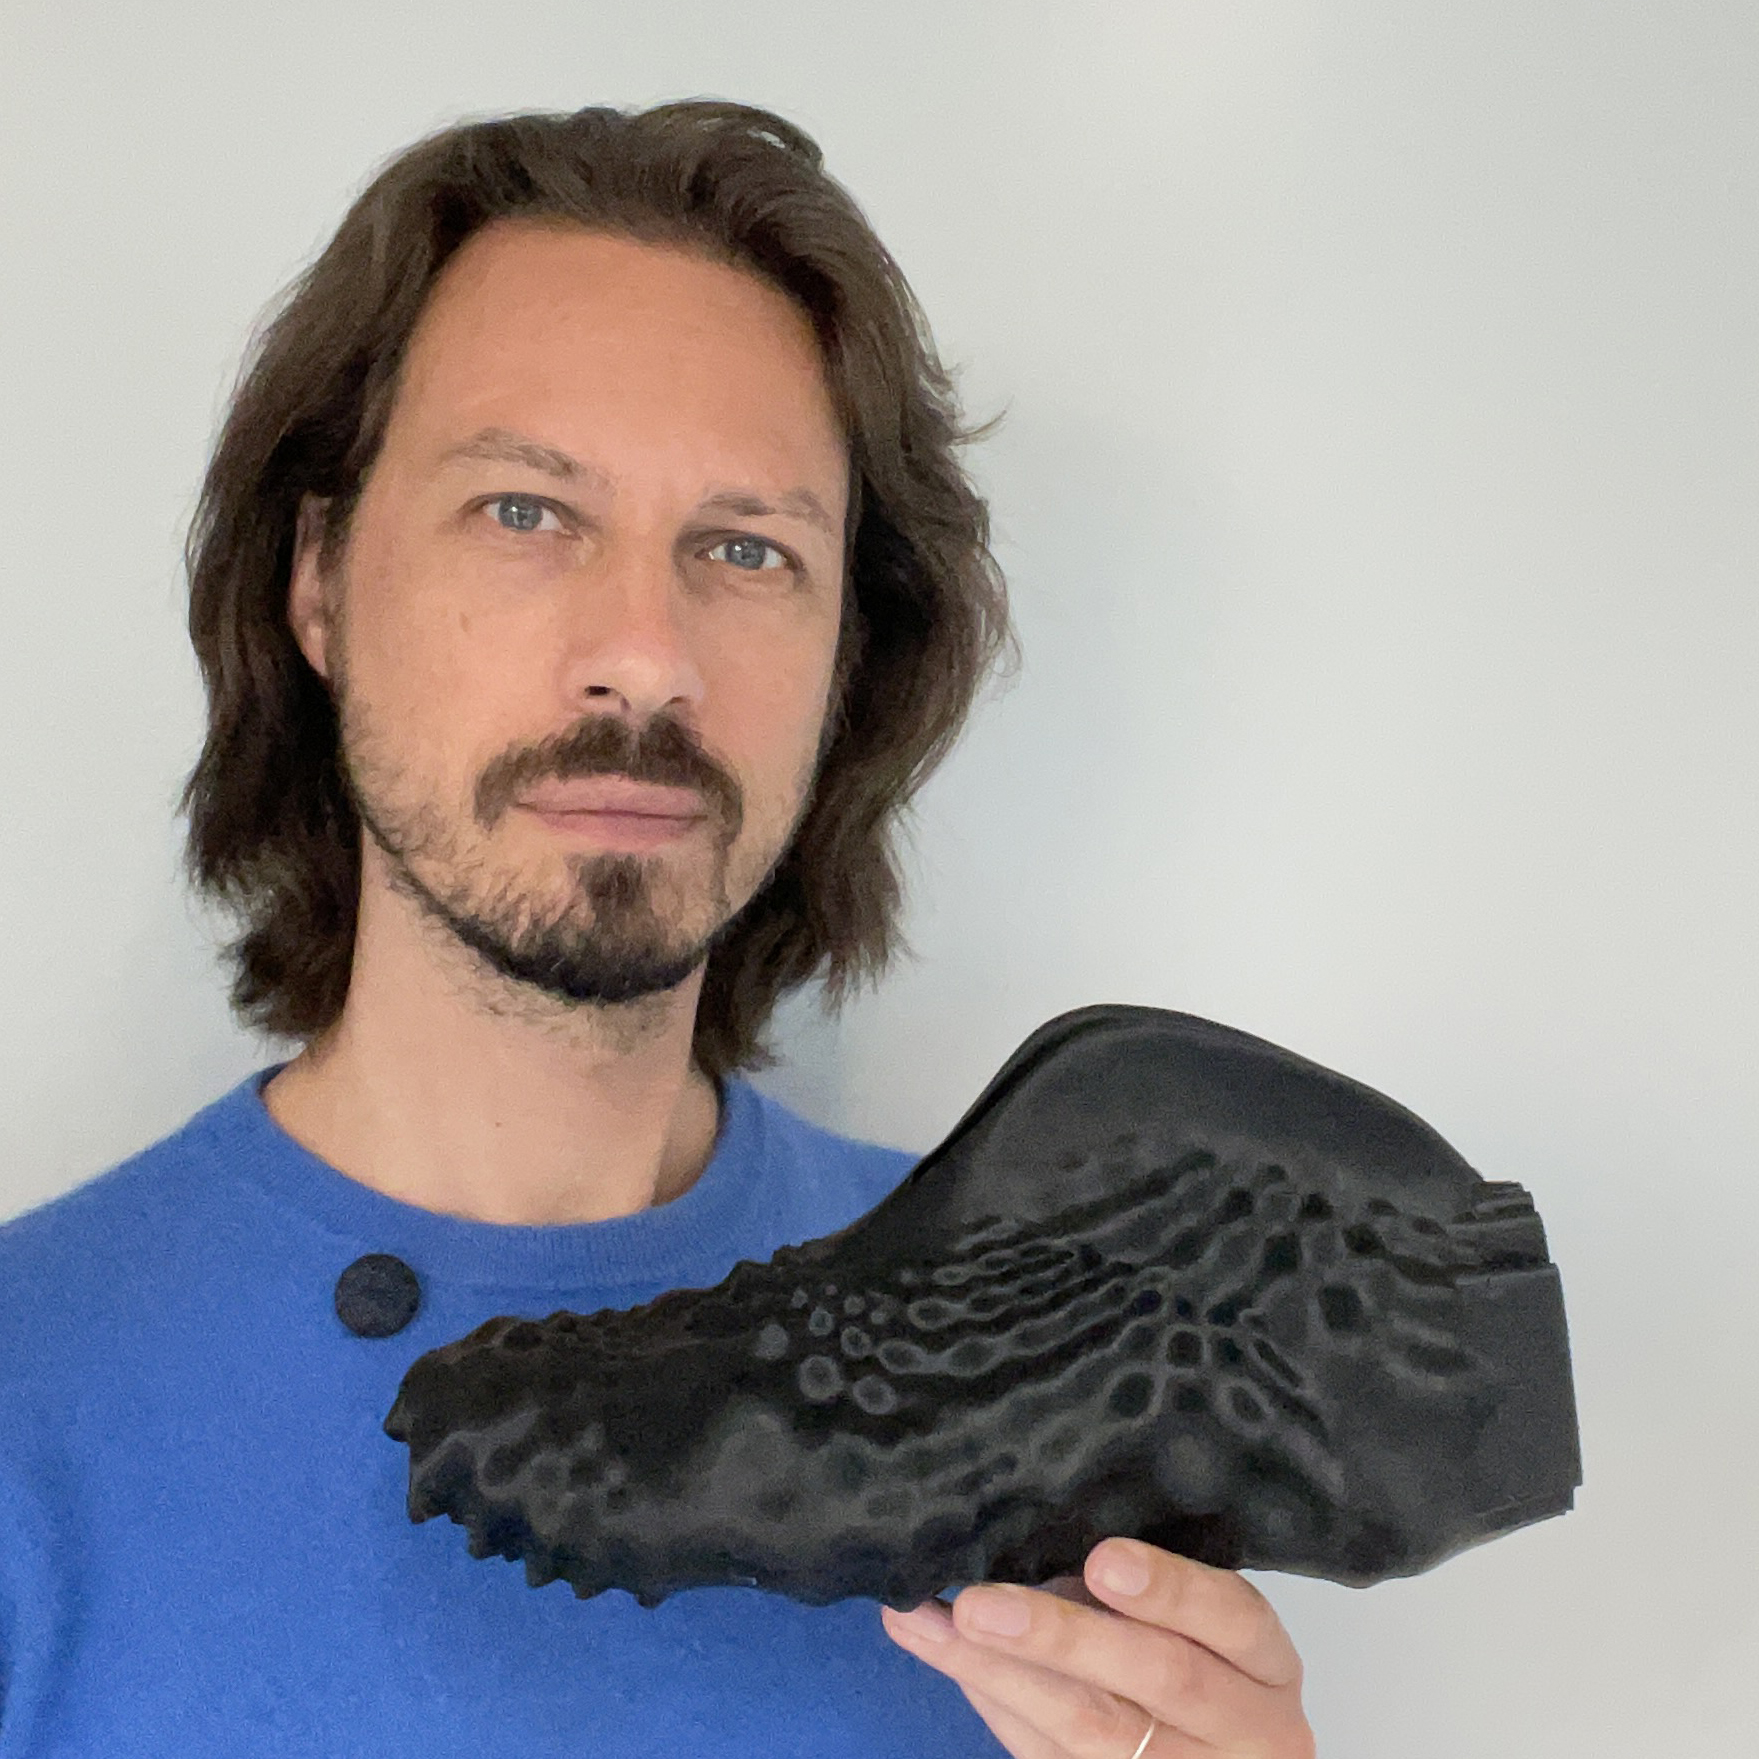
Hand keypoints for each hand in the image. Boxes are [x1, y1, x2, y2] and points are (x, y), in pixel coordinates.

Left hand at [879, 1538, 1314, 1757]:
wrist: (1215, 1754)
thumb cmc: (1204, 1656)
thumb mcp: (1203, 1615)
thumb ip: (1140, 1582)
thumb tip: (1042, 1540)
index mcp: (1265, 1662)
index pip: (1232, 1617)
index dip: (1169, 1590)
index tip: (1105, 1559)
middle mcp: (1240, 1726)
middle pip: (1156, 1678)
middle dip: (1060, 1637)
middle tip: (980, 1603)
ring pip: (1090, 1731)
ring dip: (996, 1672)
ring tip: (927, 1622)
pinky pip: (1050, 1757)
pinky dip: (993, 1702)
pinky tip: (945, 1656)